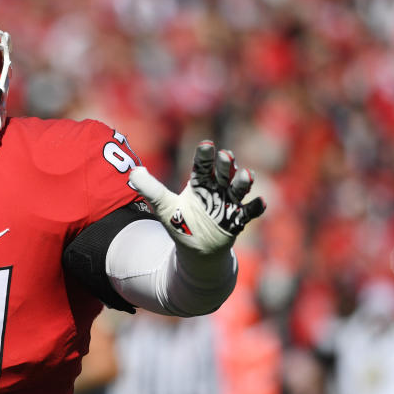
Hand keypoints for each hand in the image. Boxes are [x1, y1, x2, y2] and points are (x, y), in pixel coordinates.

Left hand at [128, 141, 265, 255]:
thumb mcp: (163, 206)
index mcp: (200, 183)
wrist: (196, 249)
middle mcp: (217, 190)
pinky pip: (249, 212)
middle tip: (226, 155)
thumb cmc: (180, 223)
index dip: (205, 156)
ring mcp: (229, 204)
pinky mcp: (237, 220)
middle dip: (226, 165)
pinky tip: (261, 202)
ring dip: (243, 182)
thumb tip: (133, 172)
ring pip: (238, 189)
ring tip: (246, 175)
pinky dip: (255, 207)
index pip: (203, 166)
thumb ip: (150, 188)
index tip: (207, 144)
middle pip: (223, 173)